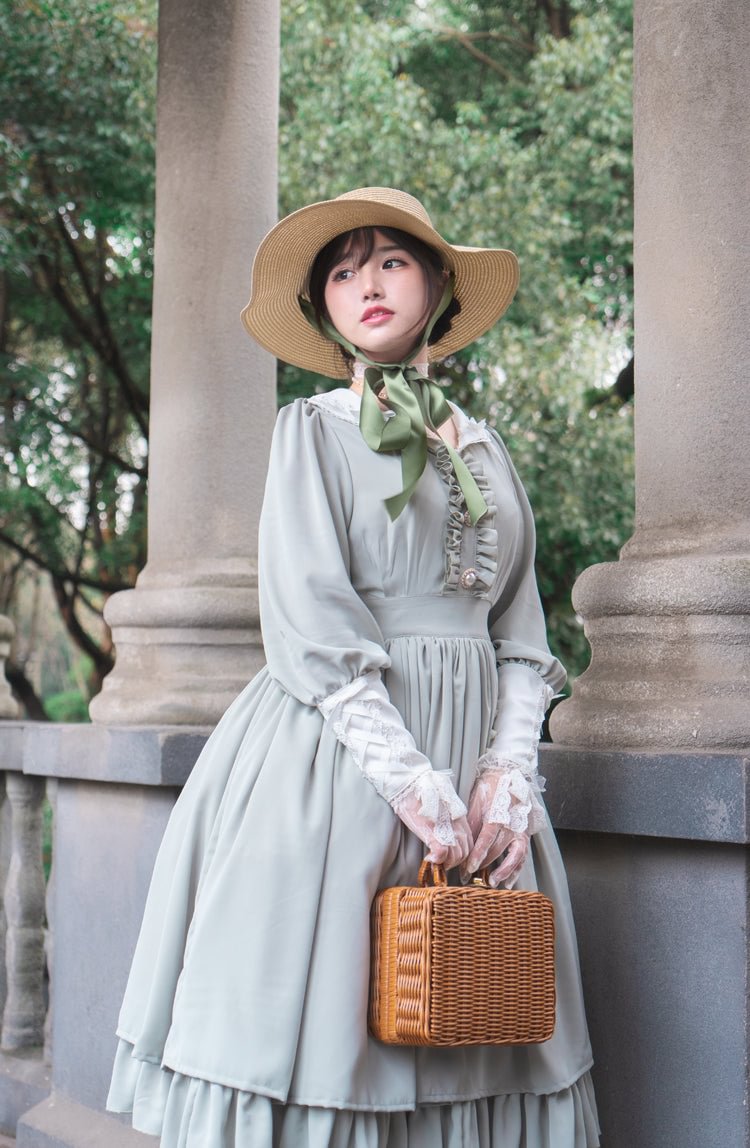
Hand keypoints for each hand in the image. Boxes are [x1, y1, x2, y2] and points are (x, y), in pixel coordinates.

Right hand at [394, 787, 472, 869]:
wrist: (409, 784)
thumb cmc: (422, 793)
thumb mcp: (441, 807)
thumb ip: (448, 820)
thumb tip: (444, 834)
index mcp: (460, 818)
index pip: (469, 844)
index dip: (460, 854)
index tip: (448, 857)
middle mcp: (458, 824)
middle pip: (465, 853)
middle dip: (453, 861)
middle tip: (440, 860)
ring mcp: (447, 828)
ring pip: (456, 856)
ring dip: (445, 862)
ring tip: (434, 858)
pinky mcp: (433, 831)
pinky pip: (442, 853)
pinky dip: (436, 860)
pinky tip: (428, 858)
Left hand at [459, 768, 535, 886]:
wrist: (508, 775)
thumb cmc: (489, 788)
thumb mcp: (477, 801)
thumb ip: (472, 823)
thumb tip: (464, 843)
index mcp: (497, 814)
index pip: (487, 839)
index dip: (478, 855)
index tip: (469, 868)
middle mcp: (512, 824)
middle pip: (498, 850)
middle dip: (484, 865)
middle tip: (470, 876)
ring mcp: (521, 830)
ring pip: (516, 855)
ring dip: (504, 871)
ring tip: (493, 882)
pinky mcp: (525, 834)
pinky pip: (523, 855)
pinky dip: (516, 869)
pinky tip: (509, 881)